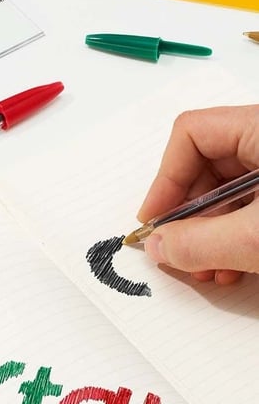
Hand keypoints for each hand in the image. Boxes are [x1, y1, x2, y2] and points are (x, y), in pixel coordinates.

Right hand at [137, 104, 258, 283]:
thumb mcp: (258, 237)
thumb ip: (201, 243)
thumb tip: (159, 247)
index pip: (192, 134)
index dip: (166, 178)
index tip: (155, 218)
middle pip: (206, 167)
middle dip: (186, 216)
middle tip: (177, 249)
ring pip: (228, 193)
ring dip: (208, 235)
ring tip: (208, 269)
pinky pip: (251, 208)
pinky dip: (234, 239)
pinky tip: (233, 268)